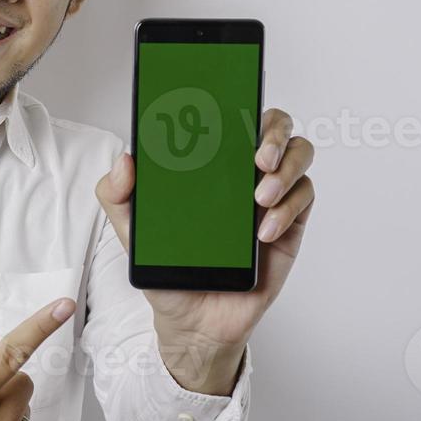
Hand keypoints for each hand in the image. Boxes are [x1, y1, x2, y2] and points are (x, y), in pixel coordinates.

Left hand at [93, 108, 314, 391]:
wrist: (193, 322)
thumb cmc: (168, 270)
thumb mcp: (132, 232)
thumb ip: (117, 195)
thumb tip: (125, 160)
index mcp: (208, 164)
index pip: (231, 114)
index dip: (239, 98)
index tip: (233, 101)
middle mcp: (243, 172)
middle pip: (276, 125)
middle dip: (273, 132)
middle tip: (257, 157)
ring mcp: (271, 196)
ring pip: (300, 154)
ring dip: (286, 168)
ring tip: (260, 197)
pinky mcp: (290, 225)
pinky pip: (303, 200)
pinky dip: (287, 210)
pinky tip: (263, 232)